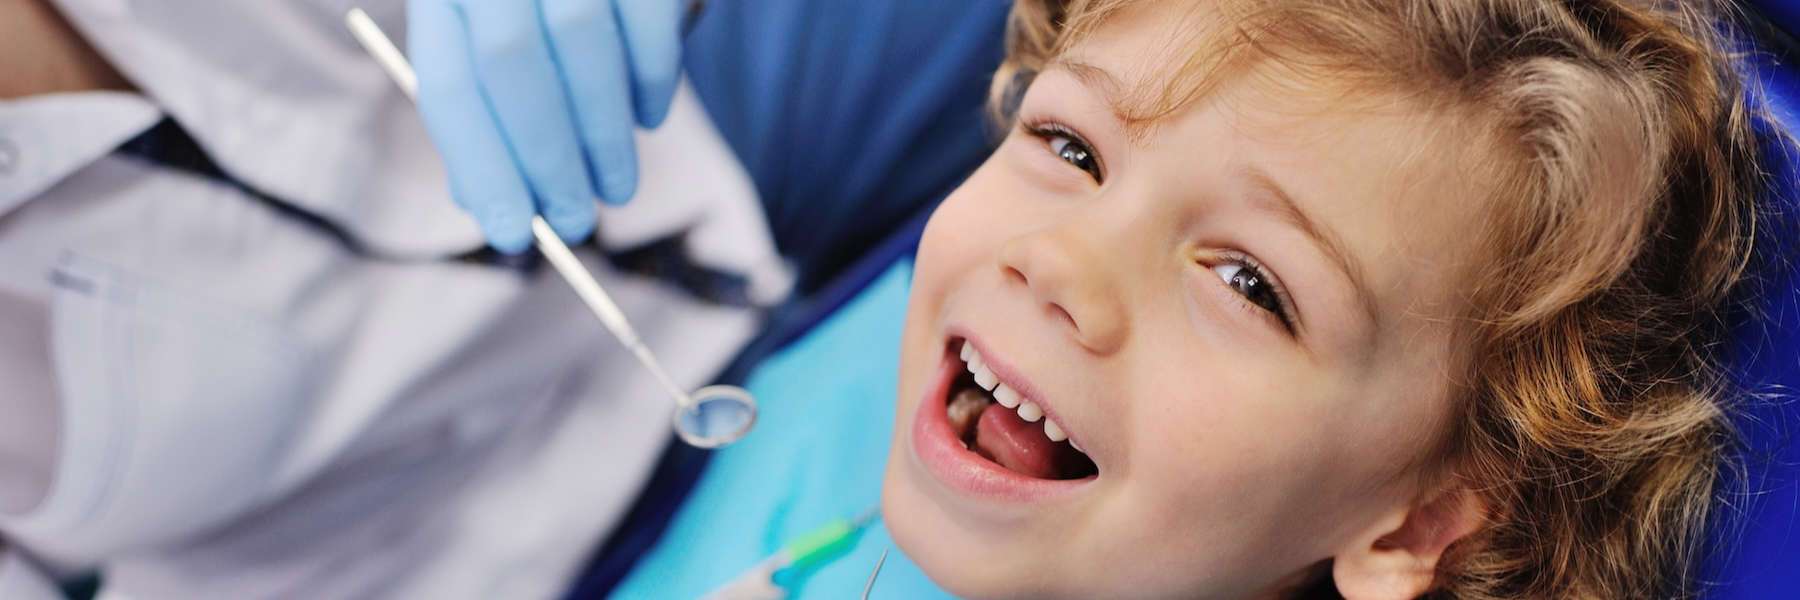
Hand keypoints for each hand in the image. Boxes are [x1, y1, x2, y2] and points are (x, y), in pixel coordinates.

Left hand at [407, 0, 685, 252]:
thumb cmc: (541, 2)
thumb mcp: (495, 34)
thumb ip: (485, 108)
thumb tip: (484, 202)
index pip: (447, 83)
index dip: (480, 167)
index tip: (512, 235)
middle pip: (508, 62)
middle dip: (545, 160)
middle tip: (573, 224)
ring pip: (580, 41)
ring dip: (602, 135)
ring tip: (617, 189)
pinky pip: (649, 19)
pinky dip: (652, 82)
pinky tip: (649, 118)